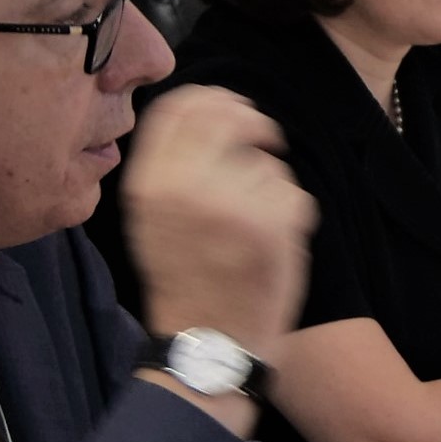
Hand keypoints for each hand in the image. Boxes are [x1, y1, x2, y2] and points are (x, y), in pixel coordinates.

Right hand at [124, 85, 313, 346]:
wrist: (207, 342)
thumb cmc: (184, 277)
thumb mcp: (153, 217)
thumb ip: (173, 164)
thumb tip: (208, 107)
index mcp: (148, 183)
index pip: (179, 107)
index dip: (212, 99)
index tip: (231, 106)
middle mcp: (185, 186)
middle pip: (228, 114)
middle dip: (253, 121)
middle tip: (265, 140)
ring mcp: (230, 203)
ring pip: (265, 161)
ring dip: (269, 184)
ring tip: (251, 226)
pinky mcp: (271, 224)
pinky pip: (291, 191)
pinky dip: (290, 213)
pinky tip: (271, 243)